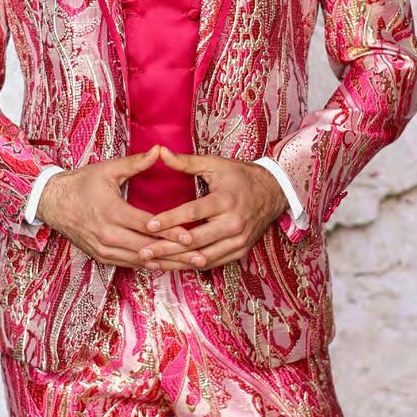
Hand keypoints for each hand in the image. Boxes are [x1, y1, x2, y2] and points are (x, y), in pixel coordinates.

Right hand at [36, 144, 208, 268]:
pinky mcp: (101, 257)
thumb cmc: (82, 183)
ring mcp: (103, 249)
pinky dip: (150, 265)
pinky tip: (168, 265)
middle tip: (199, 256)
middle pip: (147, 249)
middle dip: (175, 254)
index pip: (147, 226)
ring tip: (189, 265)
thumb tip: (160, 150)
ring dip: (166, 264)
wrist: (53, 202)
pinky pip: (129, 264)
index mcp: (111, 212)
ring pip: (140, 261)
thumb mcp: (109, 169)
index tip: (191, 237)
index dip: (170, 232)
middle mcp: (107, 235)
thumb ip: (136, 163)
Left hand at [136, 145, 288, 270]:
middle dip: (167, 248)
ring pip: (202, 257)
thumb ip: (186, 162)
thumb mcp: (215, 164)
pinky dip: (191, 265)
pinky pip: (212, 263)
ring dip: (176, 262)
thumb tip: (160, 152)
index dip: (169, 220)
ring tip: (152, 262)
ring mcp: (238, 241)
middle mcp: (233, 224)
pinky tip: (172, 265)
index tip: (148, 225)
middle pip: (195, 241)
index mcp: (225, 200)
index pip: (193, 213)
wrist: (272, 192)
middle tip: (143, 251)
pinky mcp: (239, 251)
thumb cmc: (240, 176)